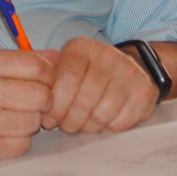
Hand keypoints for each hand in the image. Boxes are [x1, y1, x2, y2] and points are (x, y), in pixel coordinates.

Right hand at [0, 49, 56, 162]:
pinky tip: (2, 130)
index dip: (48, 73)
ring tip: (10, 114)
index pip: (36, 66)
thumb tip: (55, 56)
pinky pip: (23, 145)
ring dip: (29, 120)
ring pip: (35, 122)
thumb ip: (14, 59)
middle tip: (29, 99)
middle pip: (41, 96)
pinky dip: (18, 139)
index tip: (43, 78)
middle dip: (42, 98)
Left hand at [42, 38, 157, 133]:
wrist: (133, 65)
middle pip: (83, 101)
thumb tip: (32, 88)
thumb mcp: (66, 63)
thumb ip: (46, 74)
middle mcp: (107, 56)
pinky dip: (108, 127)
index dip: (55, 105)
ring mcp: (128, 73)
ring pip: (101, 115)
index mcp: (82, 48)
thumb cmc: (90, 71)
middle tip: (65, 125)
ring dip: (88, 126)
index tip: (48, 118)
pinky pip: (120, 122)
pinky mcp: (144, 92)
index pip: (66, 78)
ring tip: (82, 123)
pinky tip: (102, 121)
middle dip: (69, 121)